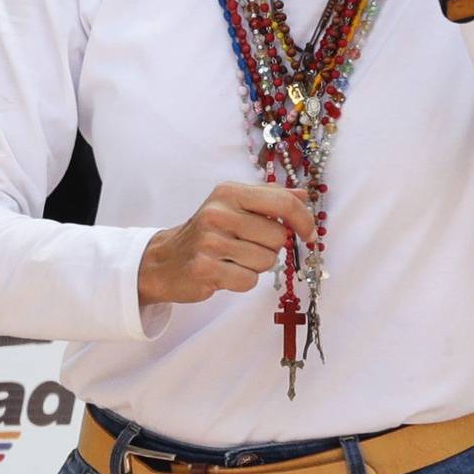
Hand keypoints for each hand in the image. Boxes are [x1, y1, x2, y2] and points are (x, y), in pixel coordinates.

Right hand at [137, 182, 315, 306]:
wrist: (163, 261)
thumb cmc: (208, 232)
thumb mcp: (234, 205)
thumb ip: (270, 198)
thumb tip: (304, 195)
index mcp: (230, 192)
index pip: (283, 202)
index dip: (304, 220)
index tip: (310, 234)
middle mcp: (218, 212)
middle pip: (278, 237)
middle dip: (271, 247)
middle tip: (247, 247)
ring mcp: (209, 241)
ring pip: (266, 261)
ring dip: (257, 266)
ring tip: (234, 259)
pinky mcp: (205, 269)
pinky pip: (249, 281)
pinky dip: (243, 281)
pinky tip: (225, 273)